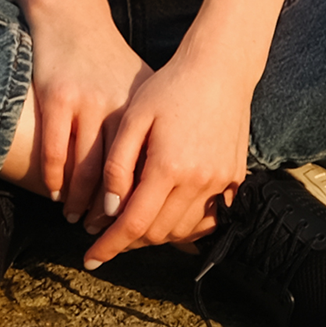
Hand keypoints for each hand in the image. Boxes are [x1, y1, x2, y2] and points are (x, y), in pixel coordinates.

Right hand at [26, 8, 152, 225]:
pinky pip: (54, 152)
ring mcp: (86, 103)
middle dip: (111, 213)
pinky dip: (55, 180)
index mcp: (143, 111)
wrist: (75, 20)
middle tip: (104, 236)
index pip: (146, 171)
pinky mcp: (57, 98)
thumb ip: (157, 132)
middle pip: (116, 177)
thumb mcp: (142, 92)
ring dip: (80, 203)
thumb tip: (175, 178)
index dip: (142, 205)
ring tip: (79, 220)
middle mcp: (118, 108)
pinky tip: (57, 194)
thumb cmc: (111, 62)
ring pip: (84, 170)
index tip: (137, 231)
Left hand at [81, 50, 253, 267]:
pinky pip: (209, 219)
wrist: (220, 67)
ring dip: (156, 235)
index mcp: (168, 166)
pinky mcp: (235, 178)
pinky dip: (186, 227)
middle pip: (158, 232)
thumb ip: (119, 164)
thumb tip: (110, 209)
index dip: (109, 245)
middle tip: (107, 235)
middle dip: (129, 241)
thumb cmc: (170, 86)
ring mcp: (221, 182)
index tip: (90, 259)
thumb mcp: (134, 117)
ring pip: (183, 230)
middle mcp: (198, 181)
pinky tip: (168, 216)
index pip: (133, 223)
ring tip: (134, 223)